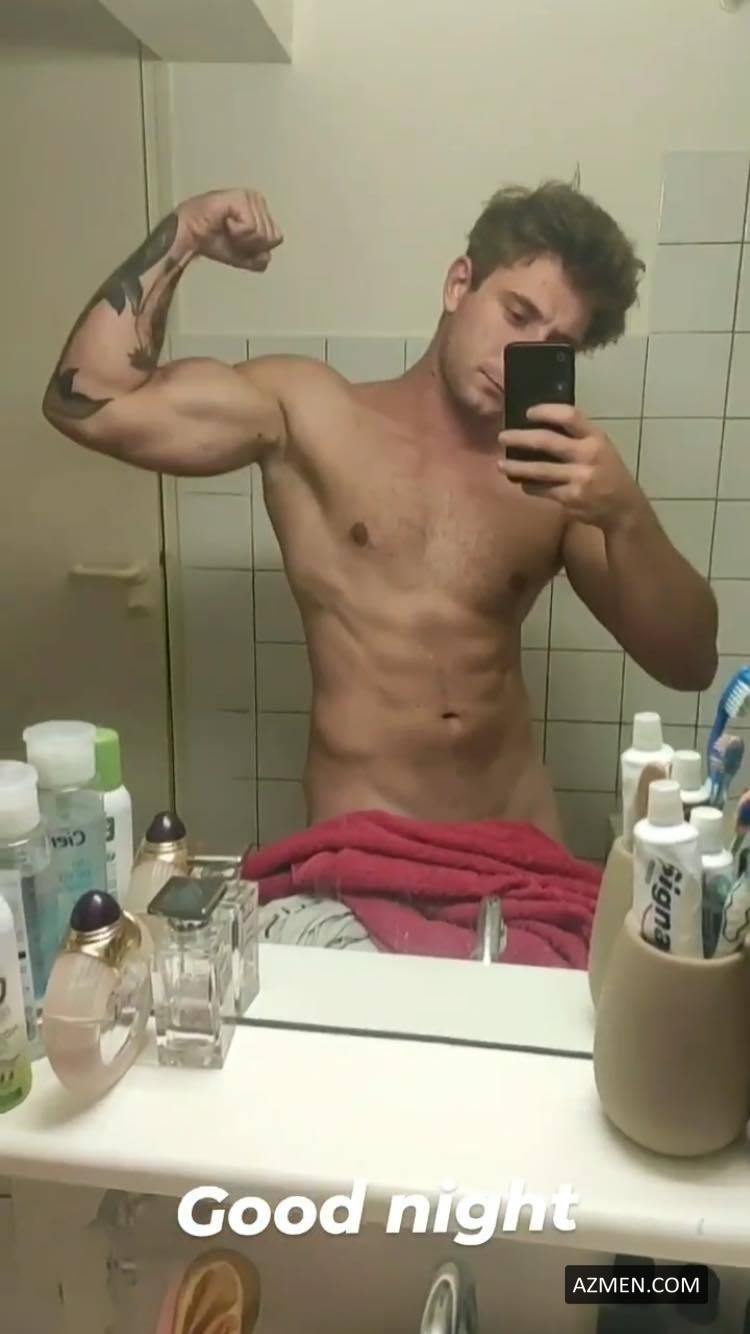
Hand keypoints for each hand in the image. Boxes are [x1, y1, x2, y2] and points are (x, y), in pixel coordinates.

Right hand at [178, 188, 282, 271]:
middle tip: (232, 236)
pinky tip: (225, 223)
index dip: (256, 248)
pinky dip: (237, 232)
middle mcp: (257, 200)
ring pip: (262, 233)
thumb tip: (266, 256)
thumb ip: (260, 258)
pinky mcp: (240, 198)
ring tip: (227, 229)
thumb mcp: (244, 256)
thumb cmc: (212, 240)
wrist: (191, 236)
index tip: (238, 241)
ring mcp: (249, 197)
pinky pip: (251, 228)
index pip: (276, 239)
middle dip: (251, 244)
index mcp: (261, 210)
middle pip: (272, 237)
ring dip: (242, 238)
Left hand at [498, 404, 641, 530]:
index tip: (528, 413)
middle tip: (502, 437)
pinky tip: (522, 483)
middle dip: (520, 438)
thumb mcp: (601, 448)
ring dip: (516, 467)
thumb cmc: (607, 472)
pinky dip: (529, 486)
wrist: (623, 507)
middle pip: (547, 441)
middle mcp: (588, 455)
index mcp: (596, 438)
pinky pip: (541, 490)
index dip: (546, 411)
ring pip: (539, 470)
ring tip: (501, 465)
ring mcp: (578, 478)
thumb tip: (539, 427)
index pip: (569, 416)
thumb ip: (577, 438)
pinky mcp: (570, 498)